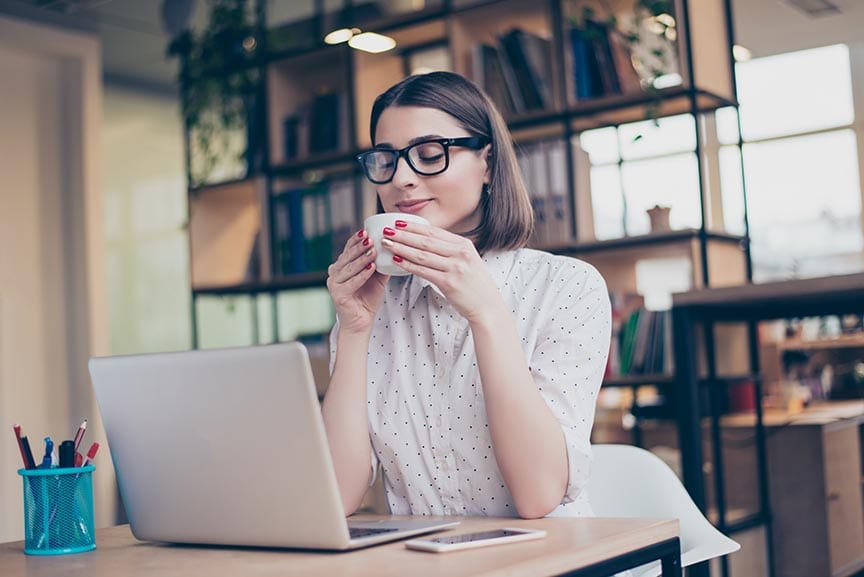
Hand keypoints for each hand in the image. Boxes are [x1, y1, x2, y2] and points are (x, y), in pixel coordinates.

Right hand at [327, 230, 388, 332]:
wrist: (361, 322)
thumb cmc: (367, 299)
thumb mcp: (377, 278)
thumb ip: (381, 264)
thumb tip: (393, 249)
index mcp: (342, 266)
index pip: (348, 249)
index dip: (356, 240)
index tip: (366, 231)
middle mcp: (335, 273)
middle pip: (348, 256)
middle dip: (360, 246)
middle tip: (370, 237)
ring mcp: (334, 284)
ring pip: (349, 267)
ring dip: (362, 258)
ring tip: (373, 250)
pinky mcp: (337, 294)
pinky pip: (352, 282)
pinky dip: (362, 274)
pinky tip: (371, 267)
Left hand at [380, 221, 501, 322]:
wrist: (487, 307)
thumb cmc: (475, 285)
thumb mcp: (468, 260)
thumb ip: (451, 250)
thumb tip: (427, 241)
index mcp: (464, 245)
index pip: (434, 231)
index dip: (414, 226)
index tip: (398, 221)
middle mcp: (460, 254)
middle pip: (426, 240)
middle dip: (403, 234)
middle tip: (387, 230)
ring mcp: (455, 268)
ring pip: (421, 254)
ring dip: (401, 247)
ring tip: (387, 243)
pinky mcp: (449, 283)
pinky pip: (423, 271)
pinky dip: (408, 265)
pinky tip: (396, 260)